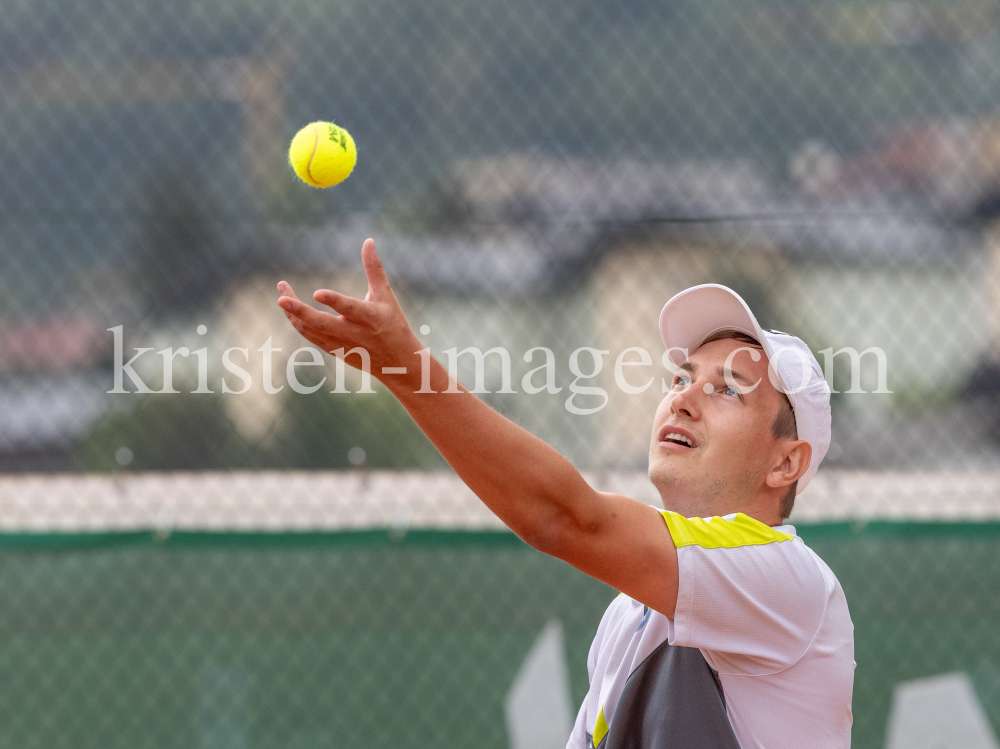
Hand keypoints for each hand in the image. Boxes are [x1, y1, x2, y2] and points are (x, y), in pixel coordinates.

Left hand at [276, 238, 420, 382]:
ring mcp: (341, 344)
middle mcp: (354, 333)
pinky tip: (289, 308)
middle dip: (300, 311)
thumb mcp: (386, 296)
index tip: (317, 293)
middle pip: (322, 324)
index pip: (349, 308)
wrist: (397, 363)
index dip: (334, 301)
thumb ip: (374, 269)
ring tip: (282, 295)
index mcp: (370, 317)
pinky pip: (310, 336)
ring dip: (293, 314)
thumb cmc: (393, 323)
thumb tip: (368, 241)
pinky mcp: (333, 351)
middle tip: (281, 298)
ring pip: (311, 331)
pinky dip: (298, 322)